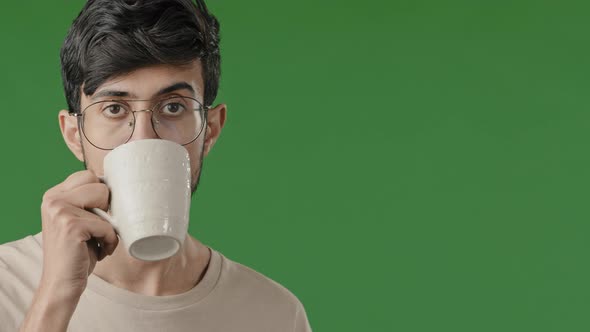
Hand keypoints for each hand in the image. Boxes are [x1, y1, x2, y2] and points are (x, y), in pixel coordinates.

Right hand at [39, 170, 117, 298]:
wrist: (62, 284)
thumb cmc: (77, 253)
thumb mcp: (79, 220)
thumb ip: (87, 202)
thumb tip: (119, 184)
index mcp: (53, 195)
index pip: (88, 175)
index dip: (101, 195)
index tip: (97, 214)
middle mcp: (53, 200)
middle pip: (99, 185)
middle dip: (106, 208)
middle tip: (97, 228)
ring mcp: (60, 211)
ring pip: (105, 202)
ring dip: (109, 226)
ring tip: (98, 241)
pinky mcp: (71, 225)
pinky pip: (107, 226)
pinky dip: (110, 241)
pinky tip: (99, 251)